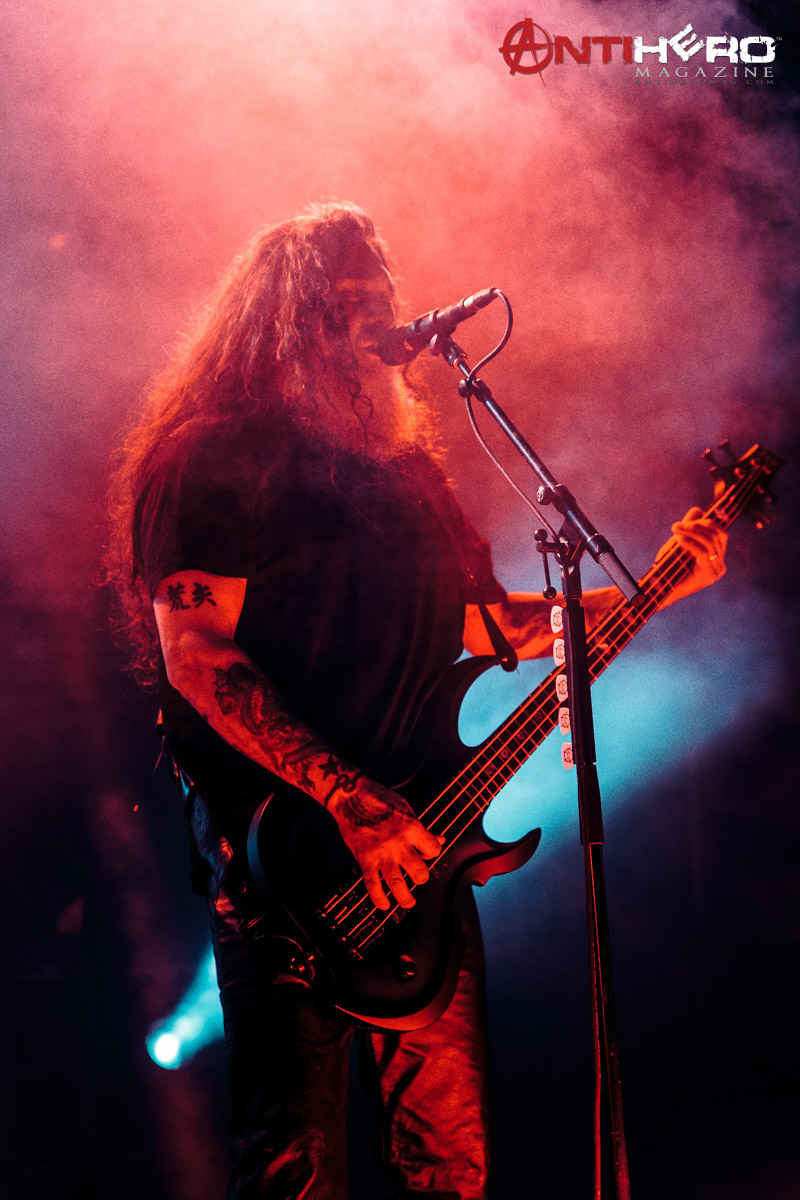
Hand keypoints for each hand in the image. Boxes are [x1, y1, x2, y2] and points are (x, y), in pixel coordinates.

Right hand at [327, 779, 443, 910]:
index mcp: (411, 828)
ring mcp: (381, 853)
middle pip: (419, 872)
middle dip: (421, 878)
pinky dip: (378, 898)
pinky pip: (372, 884)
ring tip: (408, 903)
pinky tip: (384, 905)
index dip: (432, 852)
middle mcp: (398, 843)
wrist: (350, 797)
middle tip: (418, 878)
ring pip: (397, 883)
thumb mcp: (406, 808)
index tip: (426, 853)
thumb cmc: (378, 799)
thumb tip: (439, 839)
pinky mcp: (365, 859)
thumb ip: (422, 828)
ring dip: (405, 898)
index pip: (433, 850)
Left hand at [654, 506, 727, 607]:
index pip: (720, 532)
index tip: (683, 521)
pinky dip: (691, 544)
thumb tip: (698, 509)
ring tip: (675, 530)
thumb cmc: (669, 567)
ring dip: (691, 532)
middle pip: (716, 535)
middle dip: (696, 526)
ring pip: (710, 542)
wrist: (660, 590)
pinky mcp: (710, 576)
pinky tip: (679, 540)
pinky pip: (703, 554)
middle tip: (676, 526)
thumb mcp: (679, 542)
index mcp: (717, 555)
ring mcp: (717, 570)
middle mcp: (720, 562)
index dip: (705, 522)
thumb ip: (689, 526)